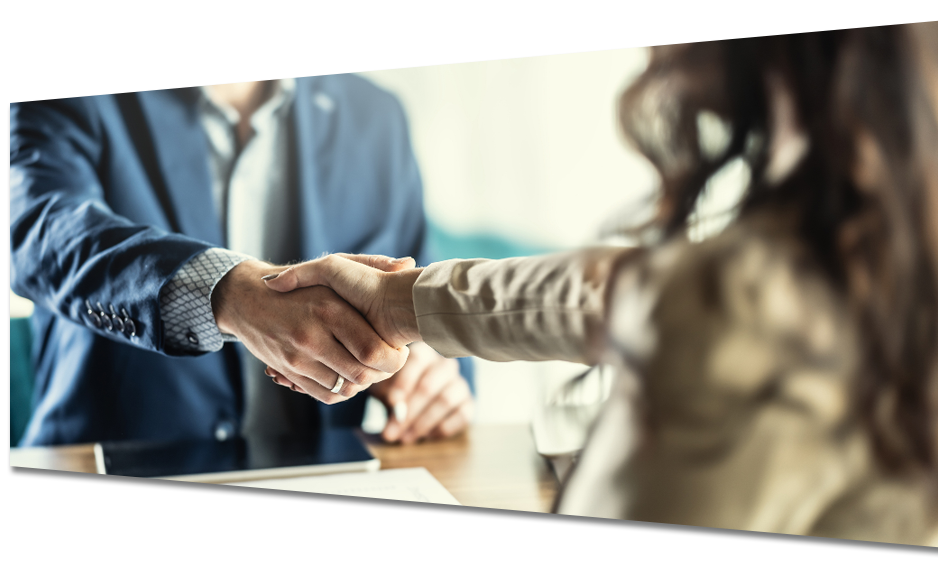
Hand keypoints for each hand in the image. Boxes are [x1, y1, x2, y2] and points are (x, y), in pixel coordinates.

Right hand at [211, 259, 409, 403]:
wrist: (248, 298)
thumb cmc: (301, 282)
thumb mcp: (333, 265)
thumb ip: (372, 263)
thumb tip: (407, 264)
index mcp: (328, 309)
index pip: (372, 350)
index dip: (394, 358)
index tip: (400, 351)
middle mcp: (311, 336)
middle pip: (360, 374)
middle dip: (382, 373)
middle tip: (389, 362)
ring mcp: (297, 357)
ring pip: (343, 388)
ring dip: (363, 383)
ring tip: (371, 368)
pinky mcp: (288, 371)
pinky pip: (324, 394)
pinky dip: (342, 391)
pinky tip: (350, 376)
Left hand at [369, 342, 473, 443]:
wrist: (418, 401)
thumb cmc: (400, 390)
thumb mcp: (388, 386)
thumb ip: (389, 394)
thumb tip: (395, 411)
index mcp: (424, 354)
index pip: (417, 360)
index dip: (404, 382)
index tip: (392, 403)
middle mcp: (445, 365)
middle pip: (429, 386)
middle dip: (409, 412)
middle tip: (392, 432)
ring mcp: (459, 383)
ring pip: (445, 401)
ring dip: (423, 423)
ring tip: (405, 438)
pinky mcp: (468, 403)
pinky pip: (461, 415)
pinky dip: (441, 429)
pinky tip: (426, 436)